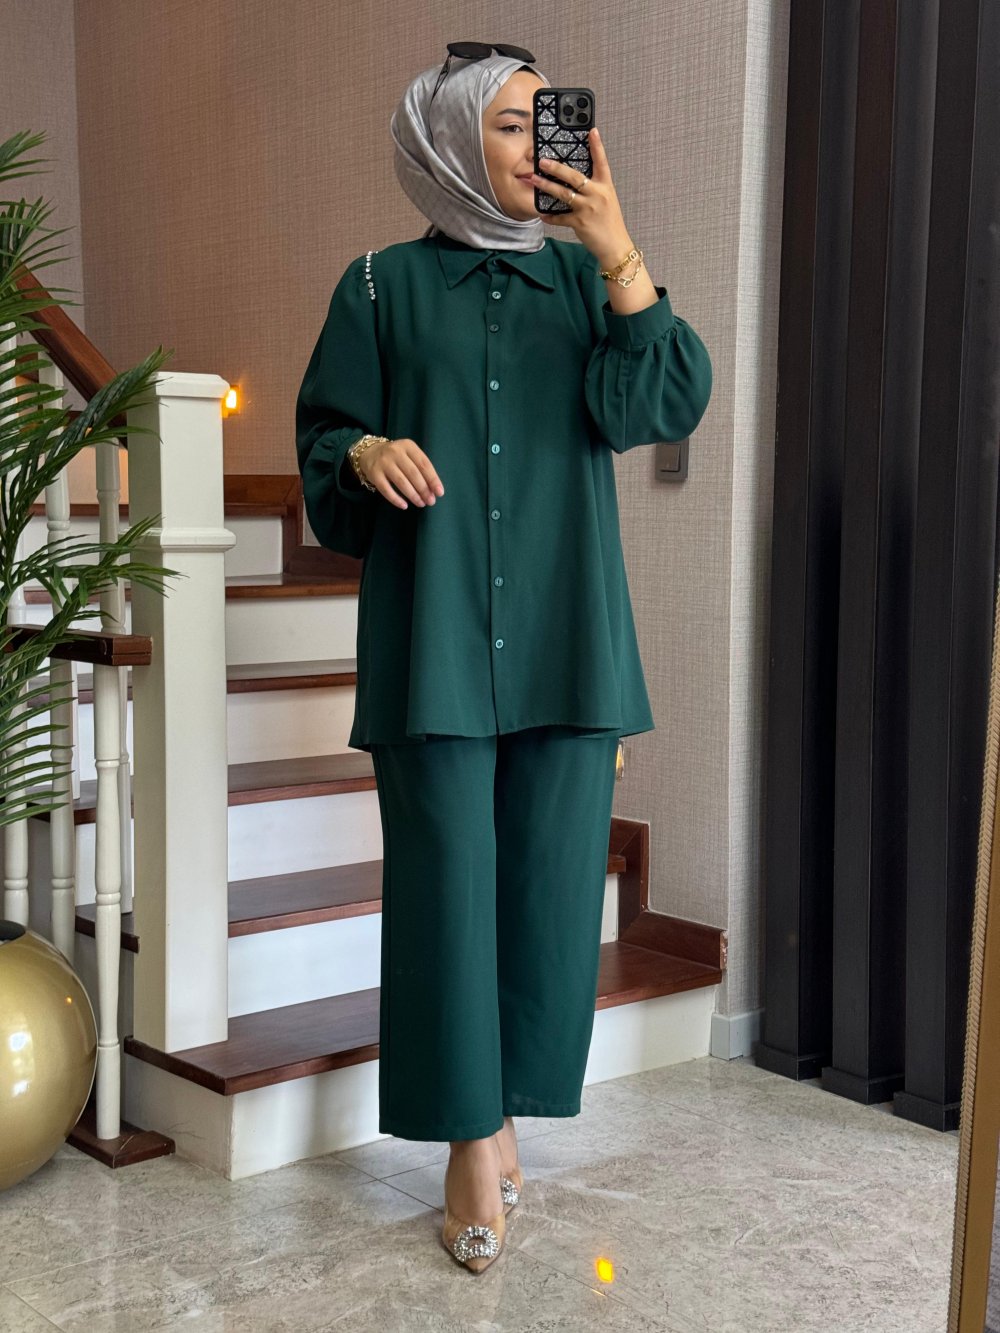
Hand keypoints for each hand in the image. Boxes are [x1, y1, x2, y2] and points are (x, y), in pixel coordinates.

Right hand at [357, 436, 443, 509]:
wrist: (370, 453)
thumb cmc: (396, 457)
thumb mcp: (409, 455)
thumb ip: (421, 468)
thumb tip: (434, 490)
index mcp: (408, 446)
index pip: (424, 464)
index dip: (433, 479)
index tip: (439, 493)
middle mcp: (395, 452)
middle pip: (413, 474)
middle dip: (424, 490)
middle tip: (430, 501)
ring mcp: (384, 463)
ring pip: (401, 482)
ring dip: (413, 495)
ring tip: (420, 503)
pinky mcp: (374, 474)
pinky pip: (386, 489)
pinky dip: (396, 499)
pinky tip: (404, 506)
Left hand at [527, 128, 633, 267]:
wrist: (616, 246)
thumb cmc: (610, 223)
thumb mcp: (608, 200)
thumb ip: (595, 188)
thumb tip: (577, 180)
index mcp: (606, 186)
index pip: (602, 162)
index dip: (597, 146)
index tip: (592, 131)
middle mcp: (597, 194)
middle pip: (574, 176)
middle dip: (556, 168)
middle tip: (542, 161)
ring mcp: (588, 208)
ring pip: (563, 194)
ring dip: (547, 187)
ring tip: (534, 180)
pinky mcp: (580, 223)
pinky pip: (560, 218)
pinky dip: (550, 217)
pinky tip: (542, 214)